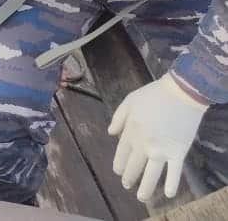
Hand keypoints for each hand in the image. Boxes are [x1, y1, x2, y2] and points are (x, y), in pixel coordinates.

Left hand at [109, 72, 207, 201]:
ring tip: (141, 197)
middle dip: (129, 177)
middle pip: (134, 165)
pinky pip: (174, 172)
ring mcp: (162, 150)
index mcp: (130, 131)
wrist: (180, 94)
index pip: (121, 152)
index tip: (117, 171)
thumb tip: (110, 133)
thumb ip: (118, 118)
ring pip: (151, 174)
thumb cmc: (153, 95)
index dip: (119, 164)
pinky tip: (169, 194)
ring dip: (145, 187)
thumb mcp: (128, 101)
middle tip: (126, 185)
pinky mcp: (178, 153)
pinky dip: (172, 184)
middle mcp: (144, 144)